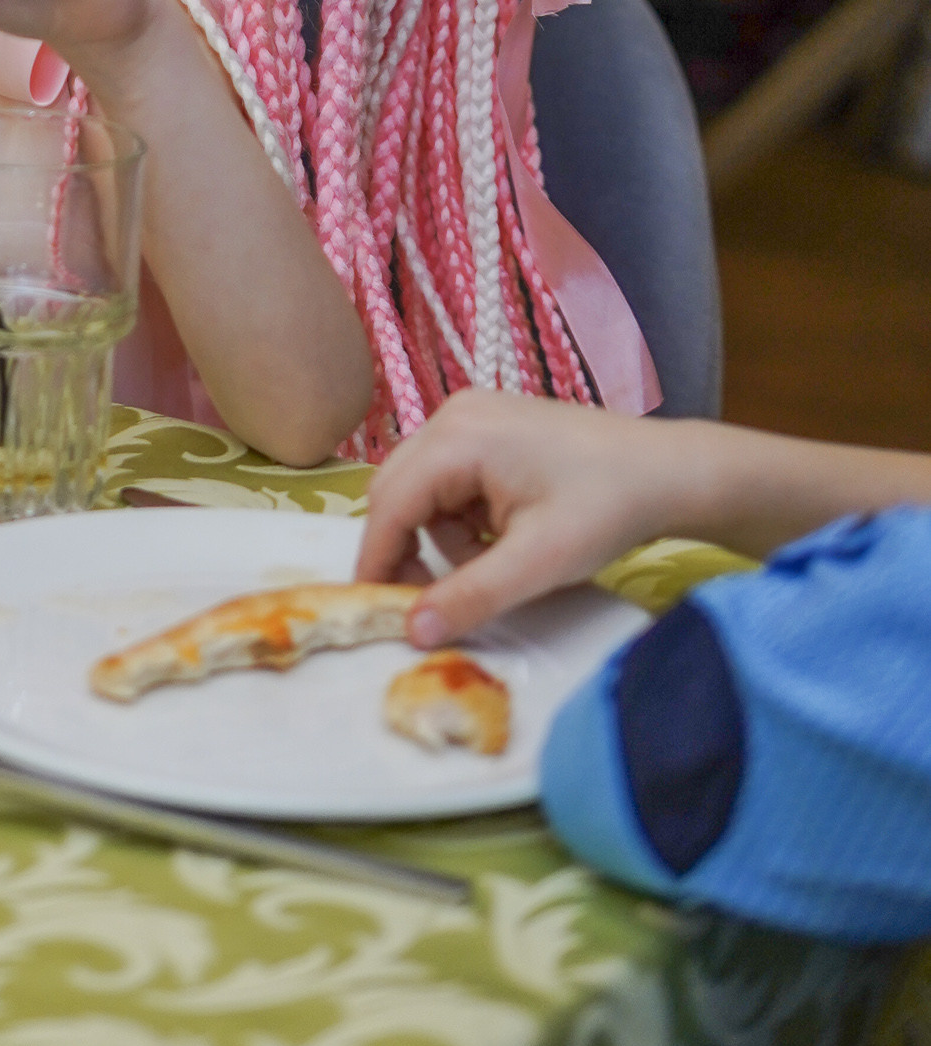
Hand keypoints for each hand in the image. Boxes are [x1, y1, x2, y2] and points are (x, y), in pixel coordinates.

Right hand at [356, 392, 691, 642]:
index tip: (376, 611)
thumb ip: (470, 596)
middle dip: (406, 548)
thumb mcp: (538, 563)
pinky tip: (504, 534)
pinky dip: (463, 515)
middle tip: (429, 601)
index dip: (378, 560)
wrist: (669, 472)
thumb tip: (411, 630)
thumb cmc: (606, 509)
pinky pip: (450, 476)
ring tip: (493, 564)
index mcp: (458, 437)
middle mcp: (455, 415)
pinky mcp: (492, 425)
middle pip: (398, 489)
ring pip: (423, 486)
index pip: (390, 504)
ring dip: (442, 534)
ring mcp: (473, 415)